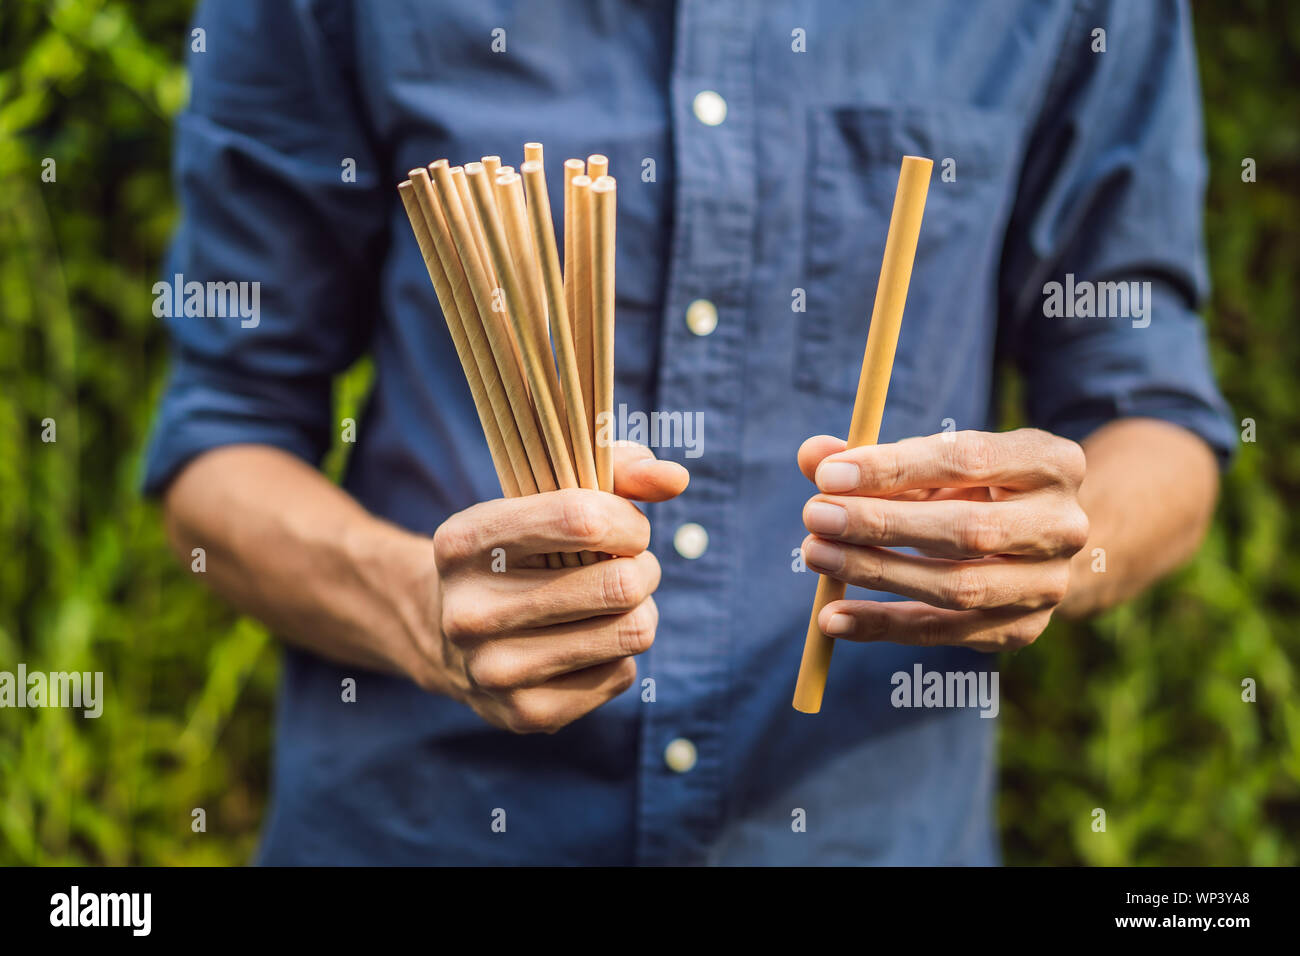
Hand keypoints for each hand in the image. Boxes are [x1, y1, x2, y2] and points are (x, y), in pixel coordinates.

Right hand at [428, 443, 688, 732]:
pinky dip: (618, 652)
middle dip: (643, 568)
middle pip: (619, 585)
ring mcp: (495, 671)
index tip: (627, 527)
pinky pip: (622, 673)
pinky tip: (587, 640)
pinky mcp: (526, 715)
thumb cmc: (514, 548)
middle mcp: (471, 612)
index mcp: (465, 543)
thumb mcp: (540, 496)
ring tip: (614, 602)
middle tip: (629, 566)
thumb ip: (612, 470)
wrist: (438, 631)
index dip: (627, 520)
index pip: (582, 519)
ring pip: (633, 632)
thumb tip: (676, 478)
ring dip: (640, 610)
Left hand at [798, 429, 1088, 651]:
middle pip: (967, 530)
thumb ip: (876, 456)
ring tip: (815, 554)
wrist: (1039, 542)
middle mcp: (1062, 526)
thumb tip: (813, 456)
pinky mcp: (1021, 630)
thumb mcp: (936, 461)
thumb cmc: (974, 487)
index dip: (895, 468)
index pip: (969, 460)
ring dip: (876, 573)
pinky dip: (882, 626)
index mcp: (1051, 463)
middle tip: (815, 516)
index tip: (829, 474)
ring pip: (957, 588)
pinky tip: (833, 617)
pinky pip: (942, 632)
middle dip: (881, 523)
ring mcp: (1048, 585)